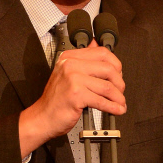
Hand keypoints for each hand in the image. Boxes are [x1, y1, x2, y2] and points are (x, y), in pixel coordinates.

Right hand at [19, 39, 125, 156]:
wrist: (42, 117)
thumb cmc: (56, 99)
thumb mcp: (67, 74)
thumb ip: (84, 62)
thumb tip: (98, 46)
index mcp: (70, 57)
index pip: (101, 53)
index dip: (116, 64)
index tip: (119, 74)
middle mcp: (71, 65)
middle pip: (108, 69)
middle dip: (119, 83)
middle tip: (120, 91)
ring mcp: (73, 79)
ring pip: (107, 86)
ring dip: (118, 97)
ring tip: (120, 103)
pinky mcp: (76, 95)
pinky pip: (102, 100)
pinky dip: (113, 107)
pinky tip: (116, 110)